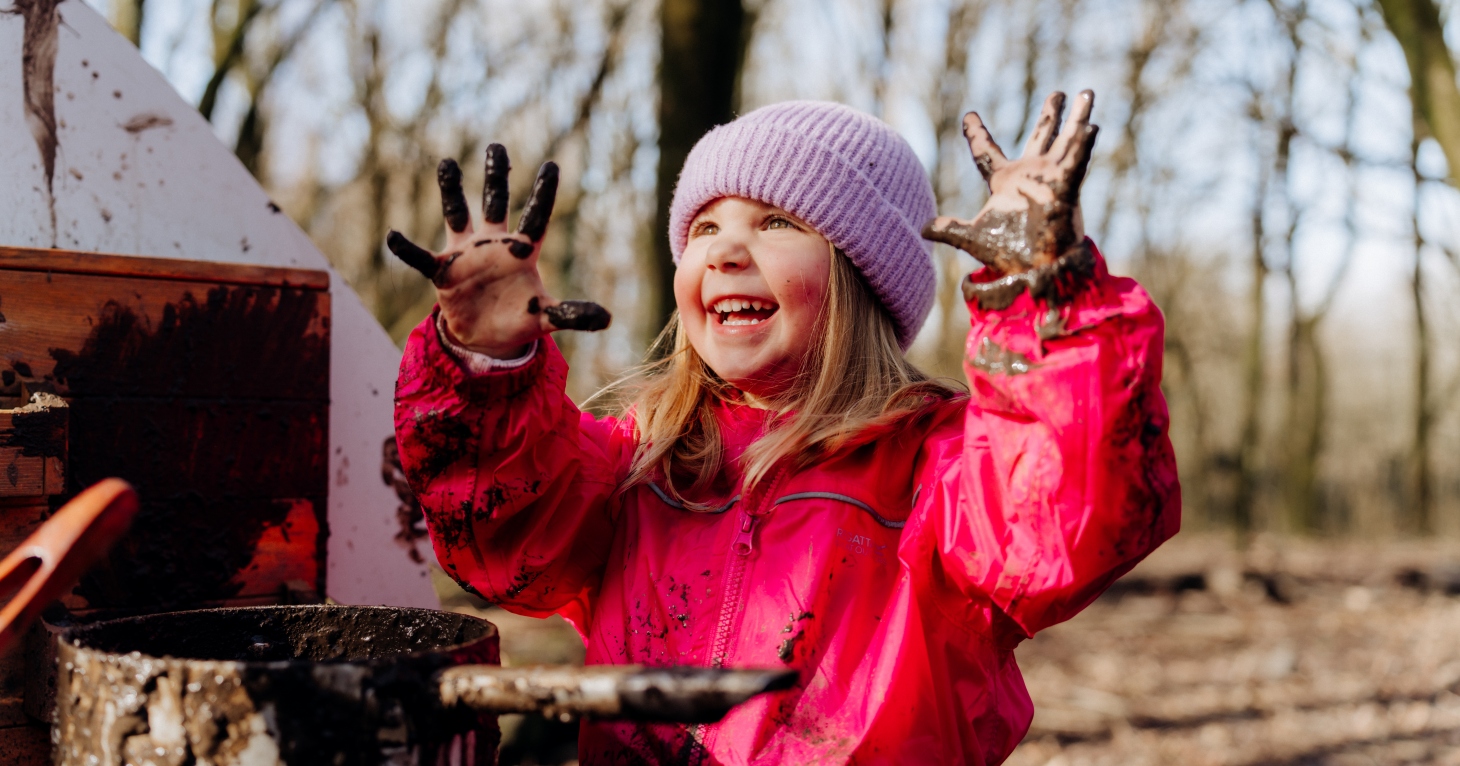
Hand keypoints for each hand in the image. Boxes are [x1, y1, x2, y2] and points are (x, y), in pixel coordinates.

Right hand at [386, 144, 609, 358]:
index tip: (552, 165)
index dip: (543, 193)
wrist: (486, 336)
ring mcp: (467, 254)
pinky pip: (421, 257)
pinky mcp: (443, 271)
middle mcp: (494, 244)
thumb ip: (573, 314)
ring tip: (447, 162)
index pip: (535, 216)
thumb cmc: (519, 319)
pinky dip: (406, 249)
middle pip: (495, 203)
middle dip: (496, 176)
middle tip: (497, 145)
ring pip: (457, 214)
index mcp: (522, 252)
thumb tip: (608, 318)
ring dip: (451, 191)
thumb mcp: (547, 318)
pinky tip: (393, 236)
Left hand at [922, 91, 1098, 308]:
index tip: (969, 115)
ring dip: (1077, 118)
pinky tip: (1092, 125)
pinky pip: (1076, 161)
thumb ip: (949, 229)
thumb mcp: (973, 238)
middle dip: (1050, 115)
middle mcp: (1029, 174)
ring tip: (1087, 92)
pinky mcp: (1066, 188)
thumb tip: (922, 228)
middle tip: (1058, 94)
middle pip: (1040, 136)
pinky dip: (1083, 144)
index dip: (976, 133)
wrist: (1035, 271)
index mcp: (1004, 181)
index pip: (986, 151)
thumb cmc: (1008, 255)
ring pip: (1064, 141)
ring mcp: (1050, 179)